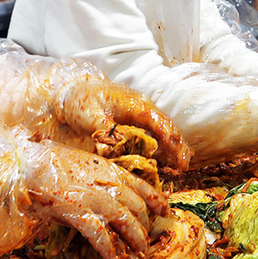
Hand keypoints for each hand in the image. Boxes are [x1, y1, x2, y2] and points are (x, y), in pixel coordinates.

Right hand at [22, 143, 168, 258]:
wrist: (28, 164)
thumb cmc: (52, 163)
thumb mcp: (85, 164)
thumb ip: (100, 178)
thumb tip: (109, 194)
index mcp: (111, 169)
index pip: (144, 187)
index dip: (158, 202)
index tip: (165, 212)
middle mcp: (109, 182)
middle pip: (138, 208)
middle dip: (144, 226)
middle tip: (146, 241)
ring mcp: (95, 197)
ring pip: (126, 221)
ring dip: (134, 239)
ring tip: (137, 253)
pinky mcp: (78, 211)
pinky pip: (100, 233)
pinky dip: (108, 247)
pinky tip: (112, 257)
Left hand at [61, 78, 191, 170]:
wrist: (73, 92)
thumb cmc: (80, 101)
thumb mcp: (89, 114)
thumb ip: (104, 128)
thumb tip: (118, 143)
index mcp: (135, 106)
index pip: (160, 124)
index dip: (170, 142)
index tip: (177, 158)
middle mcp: (143, 109)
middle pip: (168, 127)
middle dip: (178, 146)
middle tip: (184, 166)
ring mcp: (140, 115)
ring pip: (164, 130)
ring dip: (173, 147)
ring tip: (181, 166)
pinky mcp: (135, 121)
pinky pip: (154, 133)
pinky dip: (163, 145)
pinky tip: (165, 158)